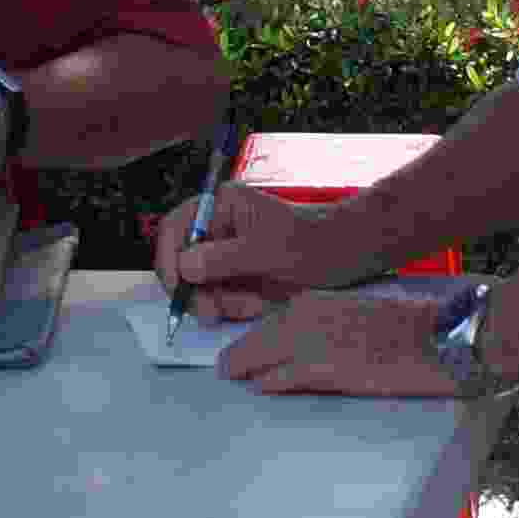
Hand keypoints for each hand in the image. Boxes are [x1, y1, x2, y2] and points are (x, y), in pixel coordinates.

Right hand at [151, 182, 337, 327]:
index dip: (169, 259)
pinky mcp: (236, 278)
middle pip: (181, 264)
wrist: (349, 257)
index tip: (178, 288)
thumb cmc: (316, 242)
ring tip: (255, 304)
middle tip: (215, 312)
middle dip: (198, 291)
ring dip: (220, 303)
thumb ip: (225, 257)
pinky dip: (233, 308)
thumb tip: (186, 266)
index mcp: (222, 205)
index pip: (175, 229)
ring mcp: (225, 255)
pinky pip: (217, 300)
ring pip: (198, 288)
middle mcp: (218, 228)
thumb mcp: (270, 250)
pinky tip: (258, 305)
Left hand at [218, 289, 467, 398]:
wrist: (433, 337)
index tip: (239, 353)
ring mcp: (310, 342)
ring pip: (256, 358)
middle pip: (253, 340)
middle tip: (226, 370)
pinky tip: (263, 387)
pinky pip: (279, 379)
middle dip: (238, 356)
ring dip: (246, 370)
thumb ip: (321, 326)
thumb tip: (294, 347)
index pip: (265, 322)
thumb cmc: (401, 329)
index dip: (250, 339)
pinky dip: (269, 384)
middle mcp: (304, 315)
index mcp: (314, 301)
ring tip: (236, 379)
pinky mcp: (321, 368)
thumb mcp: (352, 316)